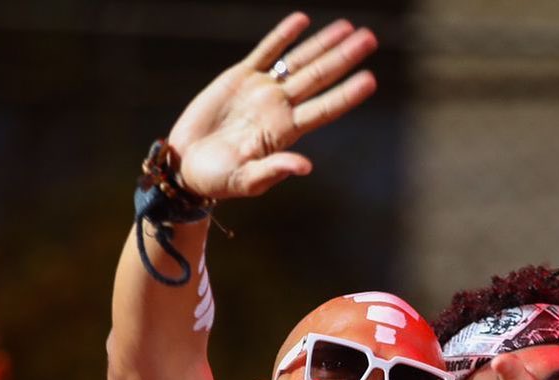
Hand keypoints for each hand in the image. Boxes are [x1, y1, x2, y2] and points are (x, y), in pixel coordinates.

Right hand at [167, 13, 377, 200]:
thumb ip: (275, 170)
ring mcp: (262, 91)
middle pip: (319, 78)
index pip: (324, 109)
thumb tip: (306, 166)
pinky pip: (266, 51)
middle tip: (370, 38)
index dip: (347, 94)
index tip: (370, 79)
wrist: (187, 164)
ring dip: (323, 43)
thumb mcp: (247, 180)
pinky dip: (283, 36)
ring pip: (299, 61)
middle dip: (344, 58)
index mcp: (285, 132)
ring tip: (347, 26)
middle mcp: (279, 108)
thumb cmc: (219, 180)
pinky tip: (302, 21)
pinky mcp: (240, 78)